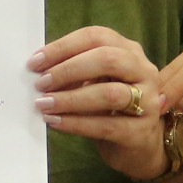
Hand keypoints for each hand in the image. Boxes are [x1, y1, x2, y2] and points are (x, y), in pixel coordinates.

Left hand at [29, 25, 168, 182]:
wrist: (137, 145)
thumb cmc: (109, 108)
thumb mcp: (95, 81)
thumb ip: (74, 71)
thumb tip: (39, 70)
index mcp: (129, 51)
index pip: (96, 37)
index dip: (63, 47)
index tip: (35, 62)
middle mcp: (143, 71)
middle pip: (107, 59)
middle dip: (68, 70)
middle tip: (40, 83)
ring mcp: (147, 101)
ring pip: (108, 94)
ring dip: (70, 98)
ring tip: (44, 104)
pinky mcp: (140, 132)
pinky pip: (105, 125)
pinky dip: (76, 123)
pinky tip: (55, 122)